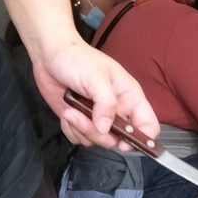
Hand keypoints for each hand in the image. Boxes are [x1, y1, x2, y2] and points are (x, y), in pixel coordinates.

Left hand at [31, 38, 159, 148]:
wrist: (49, 55)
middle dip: (100, 134)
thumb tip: (105, 129)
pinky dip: (71, 129)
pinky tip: (67, 112)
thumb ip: (106, 103)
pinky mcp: (80, 121)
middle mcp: (117, 110)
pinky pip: (79, 138)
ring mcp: (97, 117)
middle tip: (84, 116)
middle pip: (119, 139)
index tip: (123, 142)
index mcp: (129, 96)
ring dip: (81, 130)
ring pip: (97, 140)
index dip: (141, 139)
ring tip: (71, 109)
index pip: (148, 126)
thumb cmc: (76, 58)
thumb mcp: (96, 78)